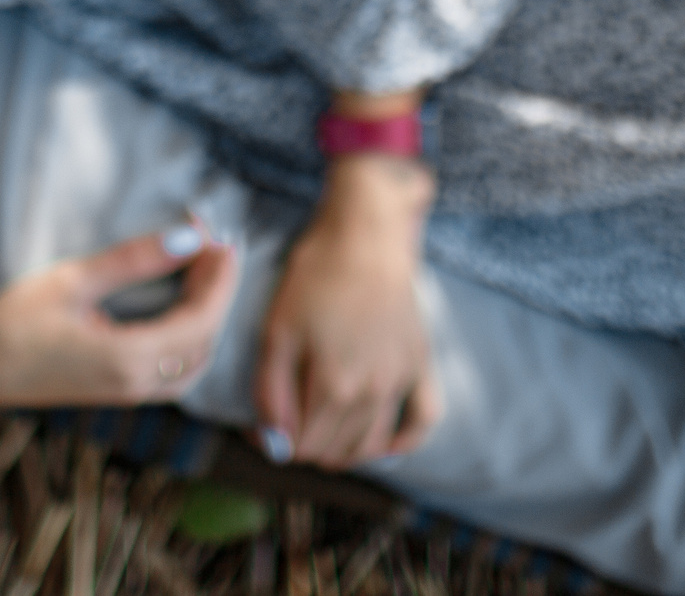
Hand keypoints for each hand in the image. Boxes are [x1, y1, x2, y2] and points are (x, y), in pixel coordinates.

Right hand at [0, 228, 238, 407]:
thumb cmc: (15, 319)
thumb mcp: (73, 279)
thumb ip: (134, 261)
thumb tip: (189, 239)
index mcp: (126, 358)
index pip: (200, 319)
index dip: (220, 278)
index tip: (223, 237)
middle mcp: (136, 384)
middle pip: (205, 339)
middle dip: (219, 289)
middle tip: (216, 242)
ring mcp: (130, 394)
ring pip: (196, 360)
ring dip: (209, 315)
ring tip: (204, 267)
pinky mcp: (122, 392)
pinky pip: (178, 370)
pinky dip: (193, 336)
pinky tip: (186, 302)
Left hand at [255, 154, 440, 467]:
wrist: (367, 234)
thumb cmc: (316, 275)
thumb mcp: (278, 329)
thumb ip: (271, 392)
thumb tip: (271, 440)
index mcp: (334, 386)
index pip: (301, 446)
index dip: (274, 442)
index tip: (260, 428)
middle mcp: (373, 393)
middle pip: (334, 450)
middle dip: (304, 445)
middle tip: (287, 424)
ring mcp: (402, 380)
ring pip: (372, 445)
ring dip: (343, 450)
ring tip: (321, 433)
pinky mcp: (421, 364)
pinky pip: (423, 420)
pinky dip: (403, 441)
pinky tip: (382, 444)